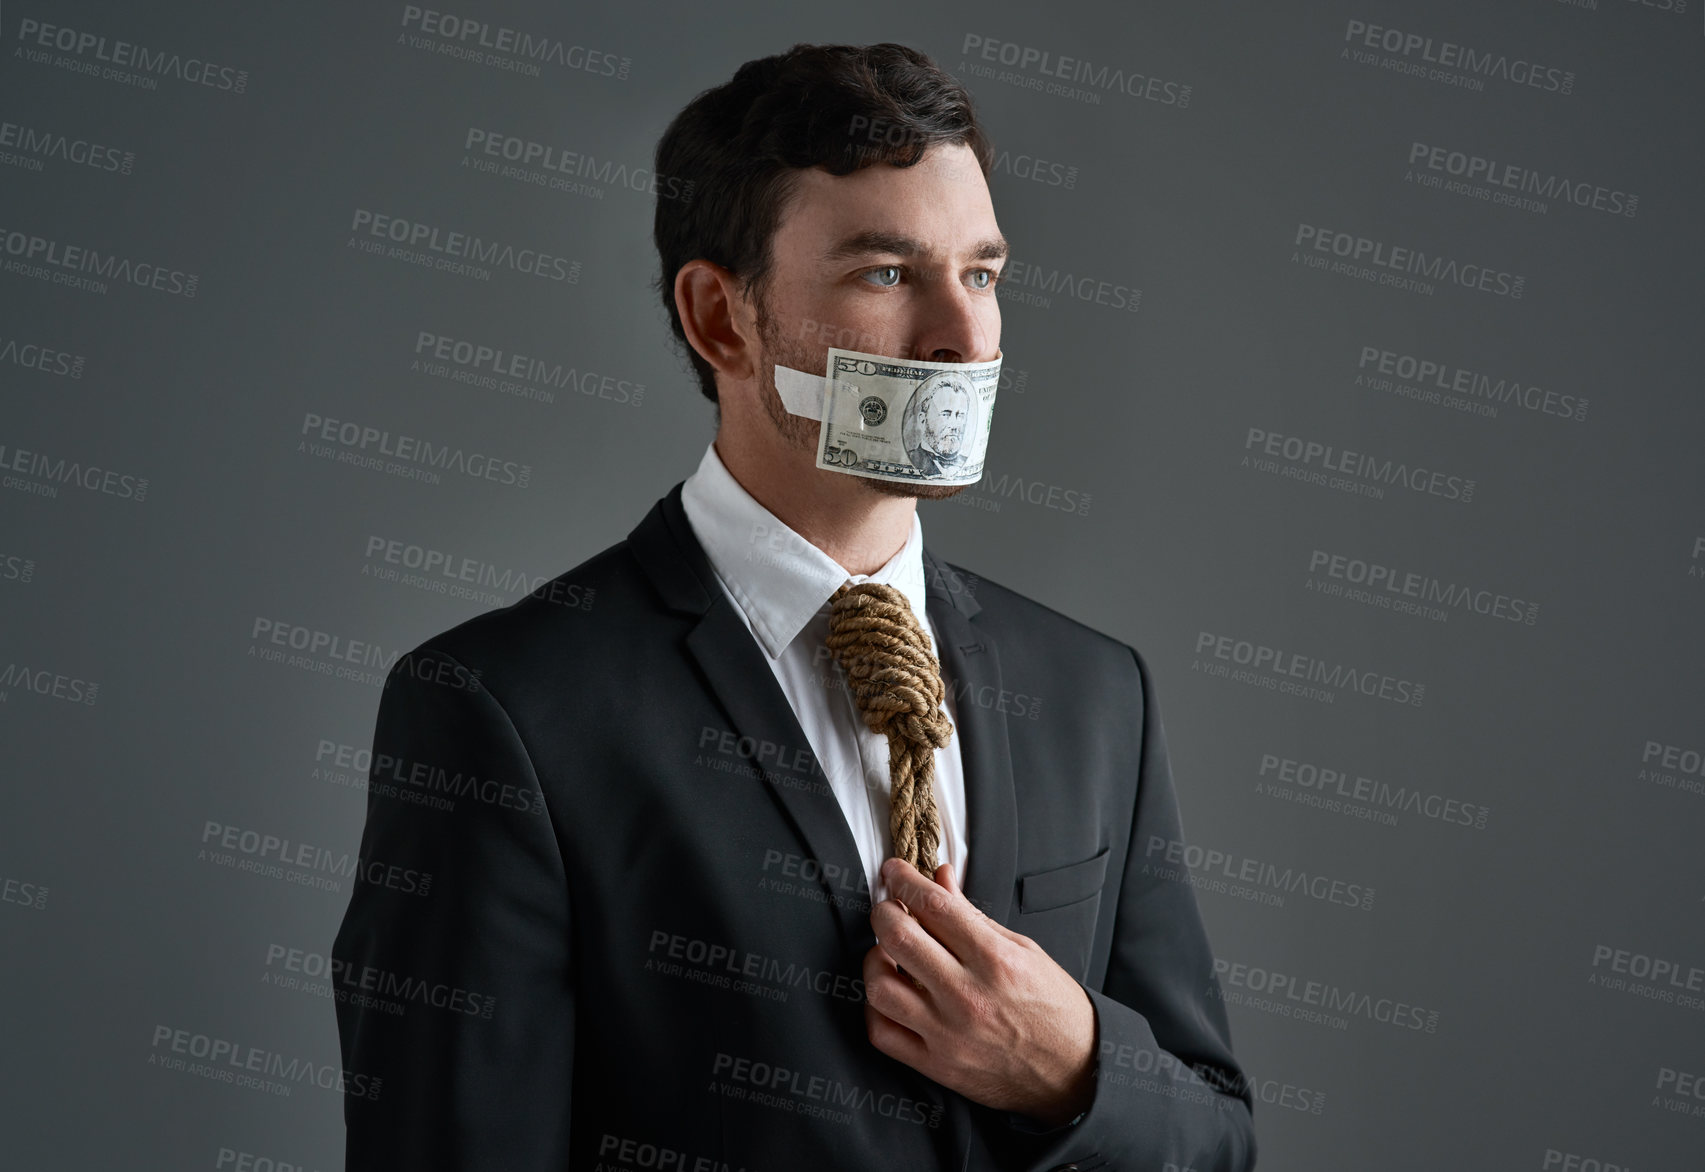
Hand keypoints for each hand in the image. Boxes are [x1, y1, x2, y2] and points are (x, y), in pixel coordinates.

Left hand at [863, 856, 1097, 1125]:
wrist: (1074, 1072)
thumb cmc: (1054, 1008)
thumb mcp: (1024, 950)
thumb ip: (974, 915)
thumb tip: (940, 878)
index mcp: (996, 960)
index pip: (934, 905)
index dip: (905, 879)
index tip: (895, 871)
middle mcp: (968, 996)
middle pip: (899, 938)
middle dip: (884, 910)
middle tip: (888, 906)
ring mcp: (948, 1034)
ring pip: (880, 987)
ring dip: (874, 960)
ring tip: (887, 952)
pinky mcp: (936, 1064)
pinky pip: (882, 1032)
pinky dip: (875, 1007)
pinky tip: (889, 991)